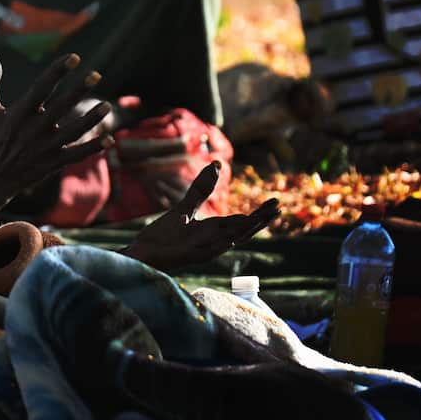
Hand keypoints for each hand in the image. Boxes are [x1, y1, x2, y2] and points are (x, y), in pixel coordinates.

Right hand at [0, 50, 113, 194]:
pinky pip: (76, 155)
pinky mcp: (52, 164)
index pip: (40, 89)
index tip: (74, 57)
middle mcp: (32, 131)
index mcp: (17, 115)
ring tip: (107, 106)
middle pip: (60, 107)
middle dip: (78, 91)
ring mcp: (44, 149)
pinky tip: (110, 139)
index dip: (57, 72)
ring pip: (73, 132)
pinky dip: (93, 148)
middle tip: (96, 75)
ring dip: (91, 119)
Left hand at [123, 161, 278, 272]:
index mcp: (213, 230)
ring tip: (264, 217)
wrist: (142, 252)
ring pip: (232, 239)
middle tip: (278, 207)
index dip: (259, 213)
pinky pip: (210, 249)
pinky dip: (223, 242)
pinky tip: (234, 236)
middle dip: (260, 220)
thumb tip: (216, 163)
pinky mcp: (191, 256)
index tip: (275, 202)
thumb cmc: (163, 235)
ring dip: (247, 229)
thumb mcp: (185, 208)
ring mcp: (204, 250)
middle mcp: (213, 241)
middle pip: (243, 230)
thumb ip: (200, 189)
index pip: (242, 221)